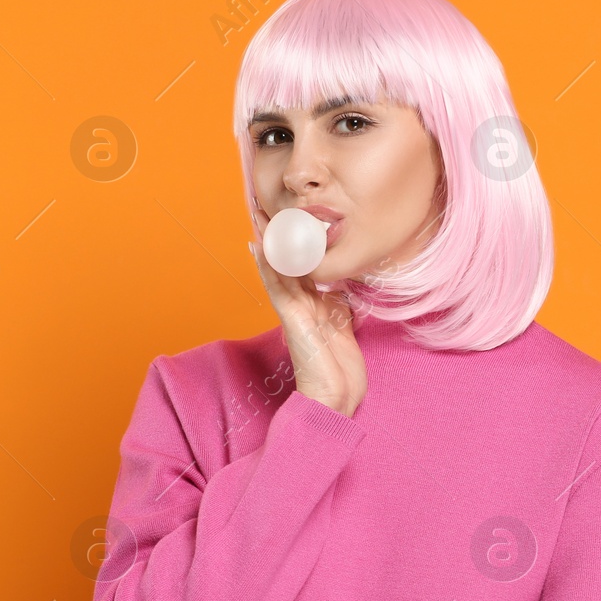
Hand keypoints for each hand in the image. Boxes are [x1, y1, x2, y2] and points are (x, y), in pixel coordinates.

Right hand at [249, 209, 367, 416]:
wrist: (335, 396)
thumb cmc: (339, 366)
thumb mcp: (343, 323)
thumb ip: (337, 302)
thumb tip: (340, 285)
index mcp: (311, 302)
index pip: (299, 263)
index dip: (293, 239)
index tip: (287, 214)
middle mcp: (298, 303)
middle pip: (284, 260)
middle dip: (275, 233)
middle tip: (263, 204)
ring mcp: (292, 310)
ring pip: (277, 268)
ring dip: (268, 241)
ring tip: (257, 214)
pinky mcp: (292, 320)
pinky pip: (277, 288)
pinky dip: (268, 267)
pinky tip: (259, 248)